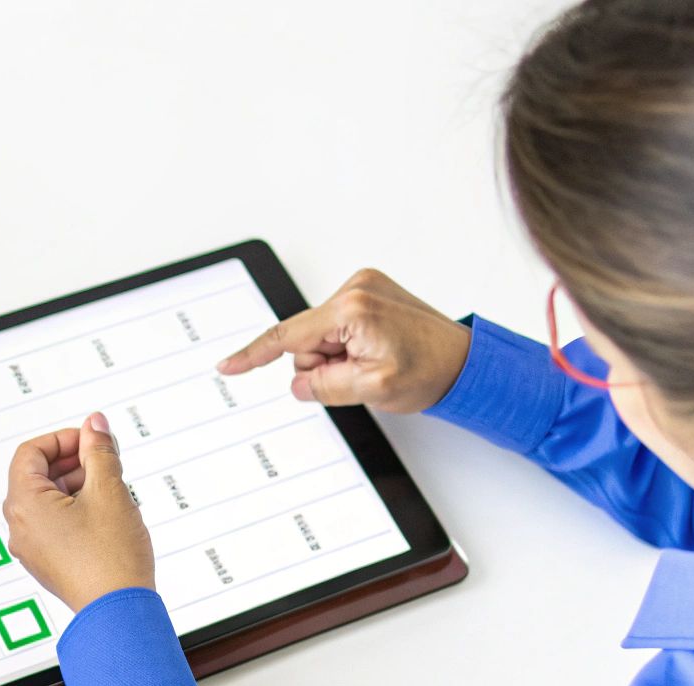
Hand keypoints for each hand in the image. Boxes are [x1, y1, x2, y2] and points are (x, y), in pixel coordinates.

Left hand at [2, 412, 155, 612]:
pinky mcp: (48, 563)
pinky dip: (76, 509)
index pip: (31, 453)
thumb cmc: (111, 558)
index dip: (63, 439)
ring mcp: (32, 549)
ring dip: (78, 485)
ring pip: (48, 501)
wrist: (119, 613)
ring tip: (112, 487)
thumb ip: (99, 451)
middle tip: (106, 459)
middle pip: (38, 476)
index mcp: (24, 505)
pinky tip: (106, 513)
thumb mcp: (109, 490)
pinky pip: (55, 524)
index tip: (91, 440)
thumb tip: (94, 425)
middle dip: (73, 461)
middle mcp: (20, 527)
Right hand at [216, 268, 469, 413]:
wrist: (465, 363)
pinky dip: (347, 346)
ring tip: (374, 363)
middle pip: (306, 339)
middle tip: (359, 375)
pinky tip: (375, 352)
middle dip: (323, 364)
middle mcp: (356, 288)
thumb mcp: (373, 389)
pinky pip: (336, 328)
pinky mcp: (369, 293)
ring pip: (320, 336)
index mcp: (353, 308)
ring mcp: (363, 288)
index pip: (289, 336)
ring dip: (337, 357)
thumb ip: (326, 387)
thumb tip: (300, 383)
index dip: (254, 355)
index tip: (228, 366)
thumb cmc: (432, 370)